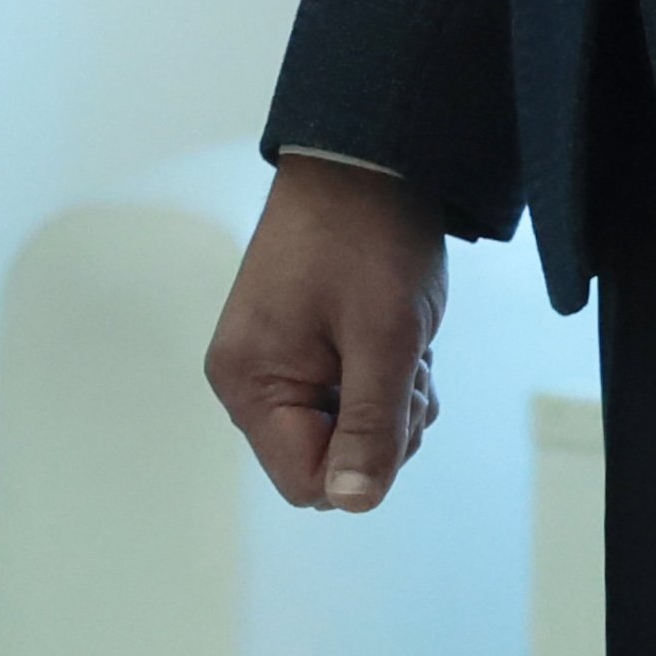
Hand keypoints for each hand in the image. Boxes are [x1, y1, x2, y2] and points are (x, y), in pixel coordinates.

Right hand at [204, 156, 449, 511]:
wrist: (365, 155)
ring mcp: (275, 362)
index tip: (394, 399)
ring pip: (347, 432)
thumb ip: (371, 426)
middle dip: (383, 425)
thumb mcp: (385, 338)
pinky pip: (349, 398)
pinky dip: (385, 375)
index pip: (307, 483)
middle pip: (328, 461)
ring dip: (392, 398)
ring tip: (400, 336)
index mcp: (251, 383)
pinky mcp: (301, 347)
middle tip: (404, 360)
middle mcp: (250, 380)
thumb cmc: (369, 236)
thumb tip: (352, 500)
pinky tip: (394, 331)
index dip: (363, 458)